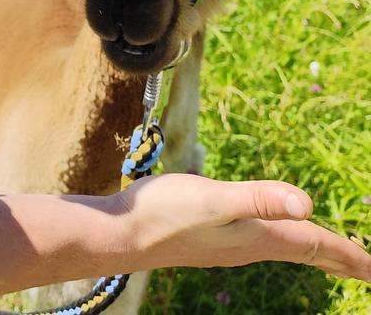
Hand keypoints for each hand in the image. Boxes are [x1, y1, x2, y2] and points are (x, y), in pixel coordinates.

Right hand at [109, 173, 370, 281]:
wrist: (123, 234)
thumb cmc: (165, 213)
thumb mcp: (214, 199)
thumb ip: (258, 198)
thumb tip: (307, 203)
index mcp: (259, 237)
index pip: (316, 245)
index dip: (351, 255)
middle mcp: (249, 245)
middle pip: (306, 252)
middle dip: (341, 259)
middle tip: (370, 270)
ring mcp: (229, 244)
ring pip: (285, 248)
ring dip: (314, 251)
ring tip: (332, 254)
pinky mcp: (211, 237)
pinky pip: (262, 242)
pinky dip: (282, 240)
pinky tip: (269, 234)